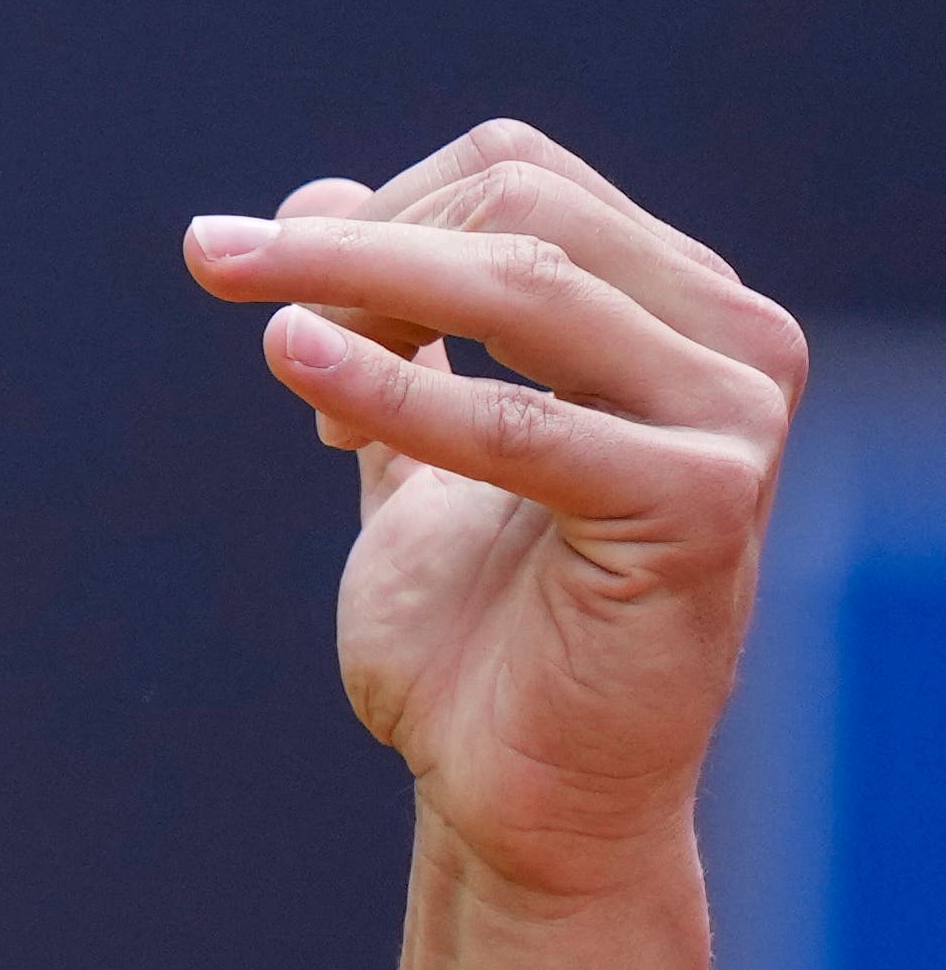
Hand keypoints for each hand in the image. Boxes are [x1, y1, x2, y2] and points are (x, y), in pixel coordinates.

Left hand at [187, 123, 802, 906]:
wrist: (518, 791)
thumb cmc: (473, 629)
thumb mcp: (411, 447)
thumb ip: (386, 330)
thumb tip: (314, 196)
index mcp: (679, 310)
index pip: (514, 178)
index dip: (369, 214)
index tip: (268, 291)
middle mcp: (735, 344)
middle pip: (517, 212)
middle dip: (350, 245)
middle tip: (233, 287)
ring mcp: (733, 422)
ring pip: (526, 286)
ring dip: (355, 287)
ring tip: (253, 313)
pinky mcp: (704, 507)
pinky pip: (524, 424)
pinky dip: (398, 388)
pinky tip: (296, 365)